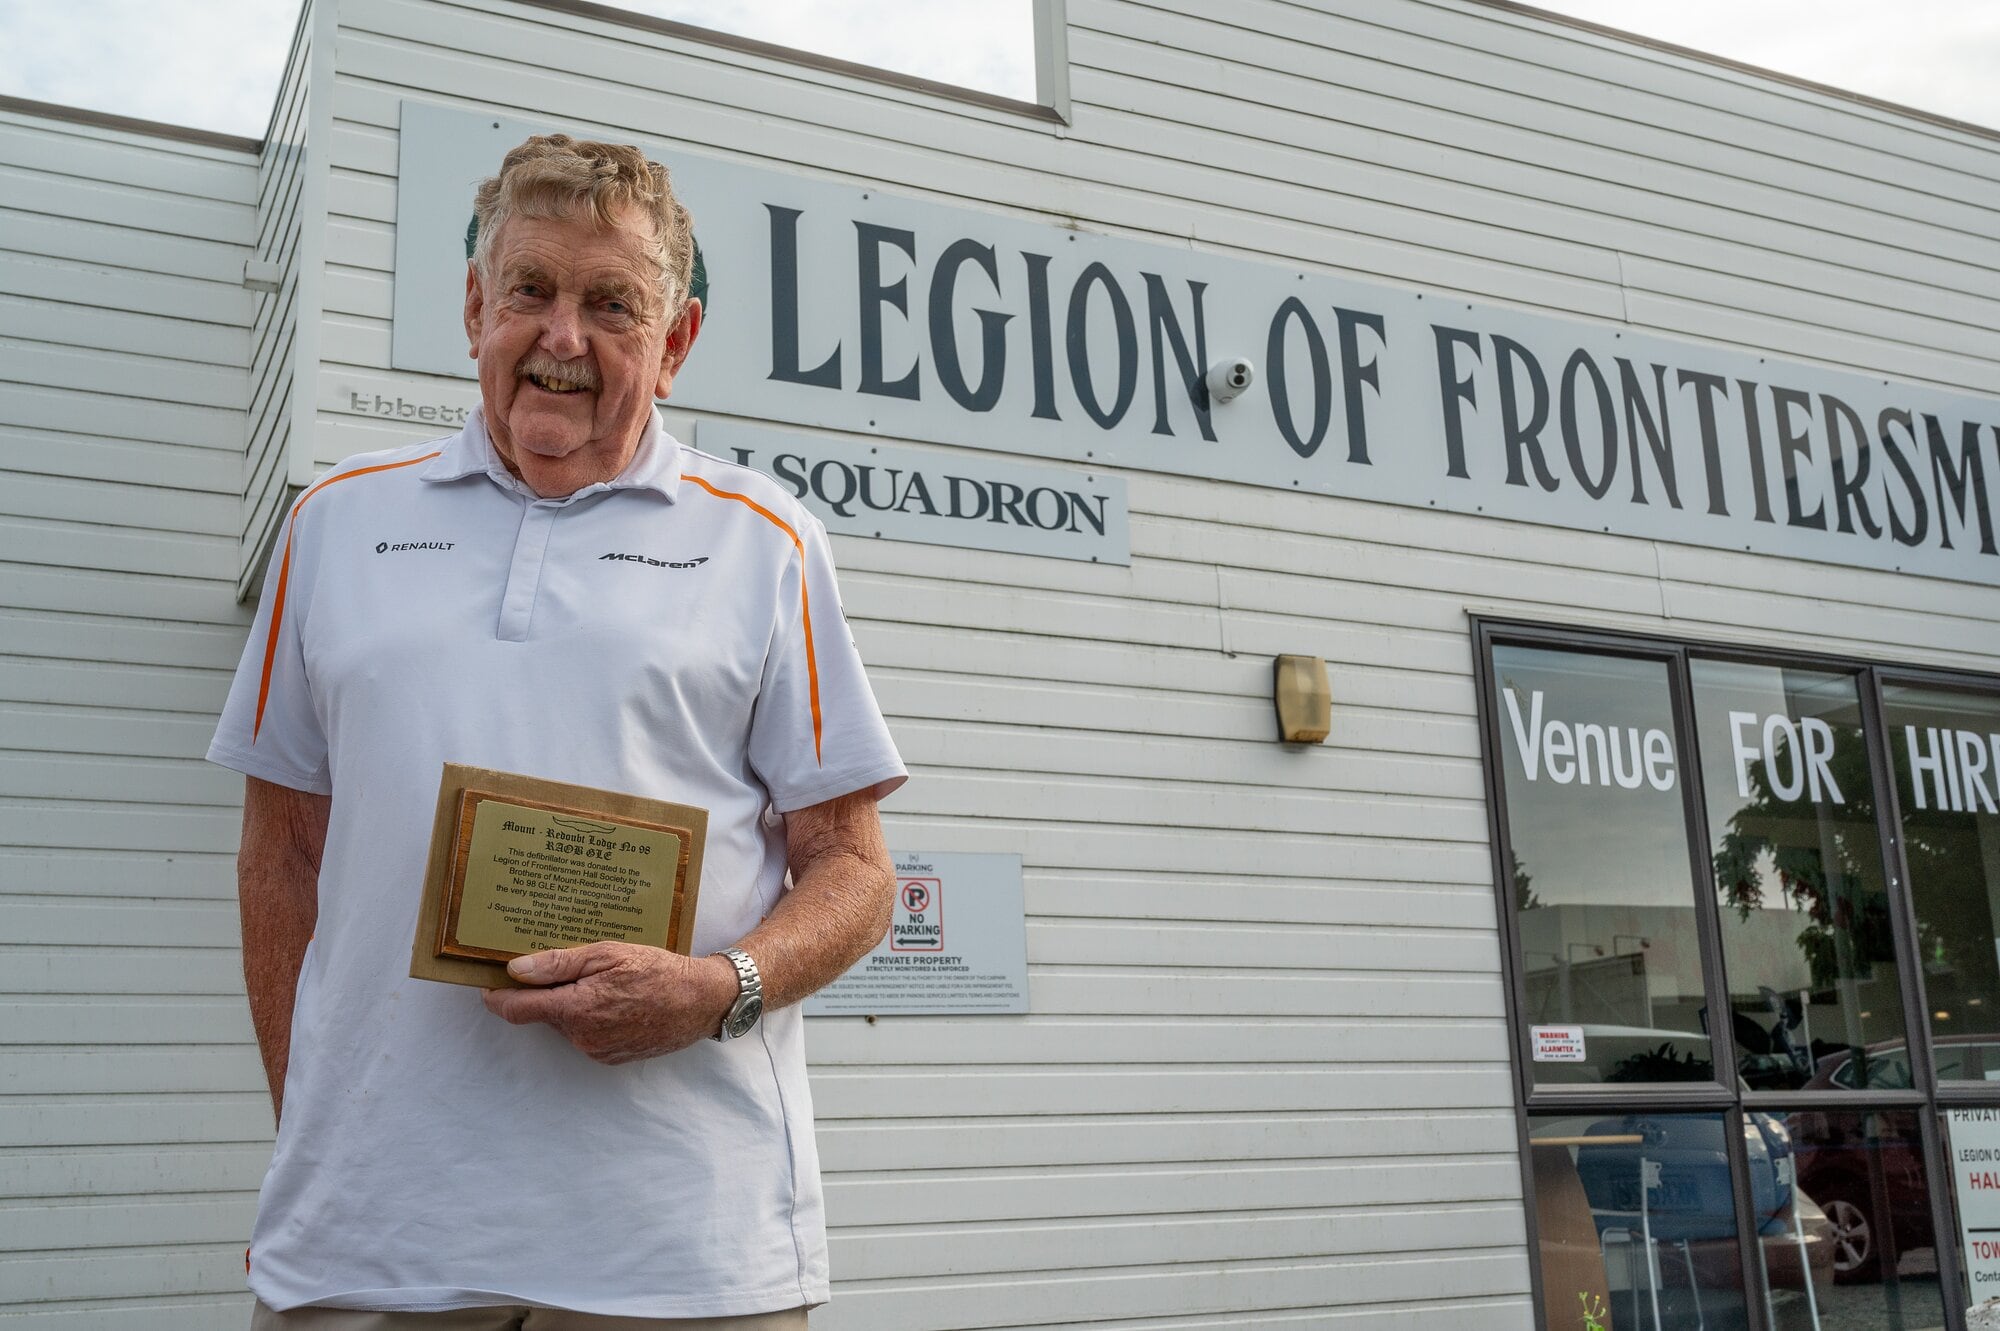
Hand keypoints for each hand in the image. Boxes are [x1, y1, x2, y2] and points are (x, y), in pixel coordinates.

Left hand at [480, 942, 737, 1063]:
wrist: (701, 1002)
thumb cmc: (658, 971)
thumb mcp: (608, 953)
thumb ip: (559, 963)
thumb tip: (516, 970)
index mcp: (575, 1008)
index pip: (517, 1010)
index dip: (497, 997)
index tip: (488, 983)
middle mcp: (580, 1036)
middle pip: (543, 1013)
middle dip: (546, 992)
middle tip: (565, 966)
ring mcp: (595, 1050)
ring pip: (565, 1024)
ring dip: (571, 1005)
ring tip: (602, 981)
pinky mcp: (610, 1057)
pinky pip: (586, 1035)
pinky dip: (590, 1018)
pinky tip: (615, 1000)